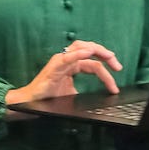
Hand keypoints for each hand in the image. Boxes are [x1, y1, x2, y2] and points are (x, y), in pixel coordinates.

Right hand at [6, 41, 122, 105]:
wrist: (31, 102)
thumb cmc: (48, 96)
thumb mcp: (72, 93)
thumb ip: (84, 91)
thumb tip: (100, 98)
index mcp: (72, 65)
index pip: (93, 62)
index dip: (107, 69)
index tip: (115, 86)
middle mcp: (67, 59)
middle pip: (90, 49)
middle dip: (106, 55)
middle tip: (118, 67)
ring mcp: (60, 61)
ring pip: (81, 47)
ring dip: (96, 50)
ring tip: (109, 56)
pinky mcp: (54, 67)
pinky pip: (67, 57)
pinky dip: (78, 53)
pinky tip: (88, 53)